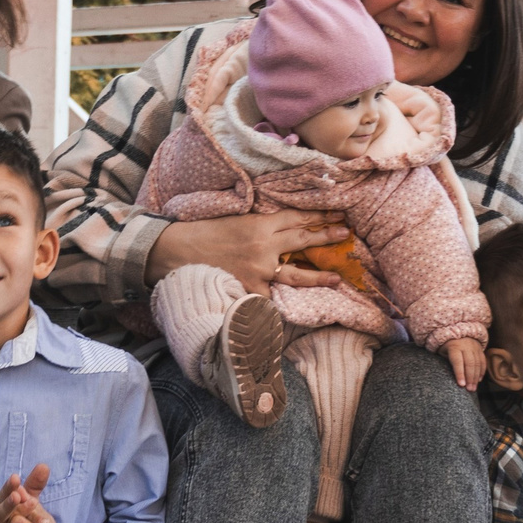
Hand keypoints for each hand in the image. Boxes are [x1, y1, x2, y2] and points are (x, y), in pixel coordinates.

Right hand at [0, 464, 52, 522]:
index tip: (17, 479)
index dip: (8, 488)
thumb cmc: (15, 516)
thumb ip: (33, 485)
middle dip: (9, 504)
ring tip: (28, 515)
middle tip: (19, 496)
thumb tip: (45, 466)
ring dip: (14, 522)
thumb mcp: (24, 501)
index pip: (2, 494)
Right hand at [148, 211, 349, 294]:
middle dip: (326, 236)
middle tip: (346, 233)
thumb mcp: (236, 221)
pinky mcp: (249, 290)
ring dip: (318, 276)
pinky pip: (269, 298)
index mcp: (259, 224)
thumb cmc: (202, 234)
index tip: (336, 214)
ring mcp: (259, 270)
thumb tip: (283, 232)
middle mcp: (264, 247)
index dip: (318, 217)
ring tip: (337, 277)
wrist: (176, 252)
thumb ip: (260, 227)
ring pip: (295, 274)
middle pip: (302, 240)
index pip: (296, 218)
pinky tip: (286, 307)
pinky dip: (275, 302)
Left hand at [444, 337, 486, 390]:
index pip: (458, 361)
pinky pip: (483, 362)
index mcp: (454, 346)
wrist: (458, 331)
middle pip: (470, 364)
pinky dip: (481, 372)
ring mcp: (475, 348)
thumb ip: (446, 361)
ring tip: (473, 388)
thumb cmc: (447, 345)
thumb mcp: (442, 351)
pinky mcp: (480, 350)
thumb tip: (448, 375)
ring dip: (476, 378)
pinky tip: (478, 380)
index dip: (459, 374)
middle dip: (470, 378)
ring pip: (477, 364)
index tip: (461, 385)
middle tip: (469, 390)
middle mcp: (466, 346)